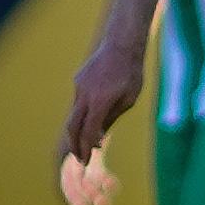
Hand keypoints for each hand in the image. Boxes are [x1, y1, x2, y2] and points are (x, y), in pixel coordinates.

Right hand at [59, 42, 141, 204]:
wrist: (122, 44)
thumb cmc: (131, 73)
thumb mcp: (128, 100)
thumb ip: (111, 118)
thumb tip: (97, 138)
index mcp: (100, 101)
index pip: (88, 130)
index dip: (85, 147)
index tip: (86, 160)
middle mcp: (84, 94)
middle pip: (72, 126)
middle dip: (75, 144)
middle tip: (80, 159)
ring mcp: (79, 86)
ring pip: (75, 113)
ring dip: (80, 129)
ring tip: (87, 142)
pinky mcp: (78, 80)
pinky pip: (79, 101)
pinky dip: (84, 113)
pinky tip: (94, 114)